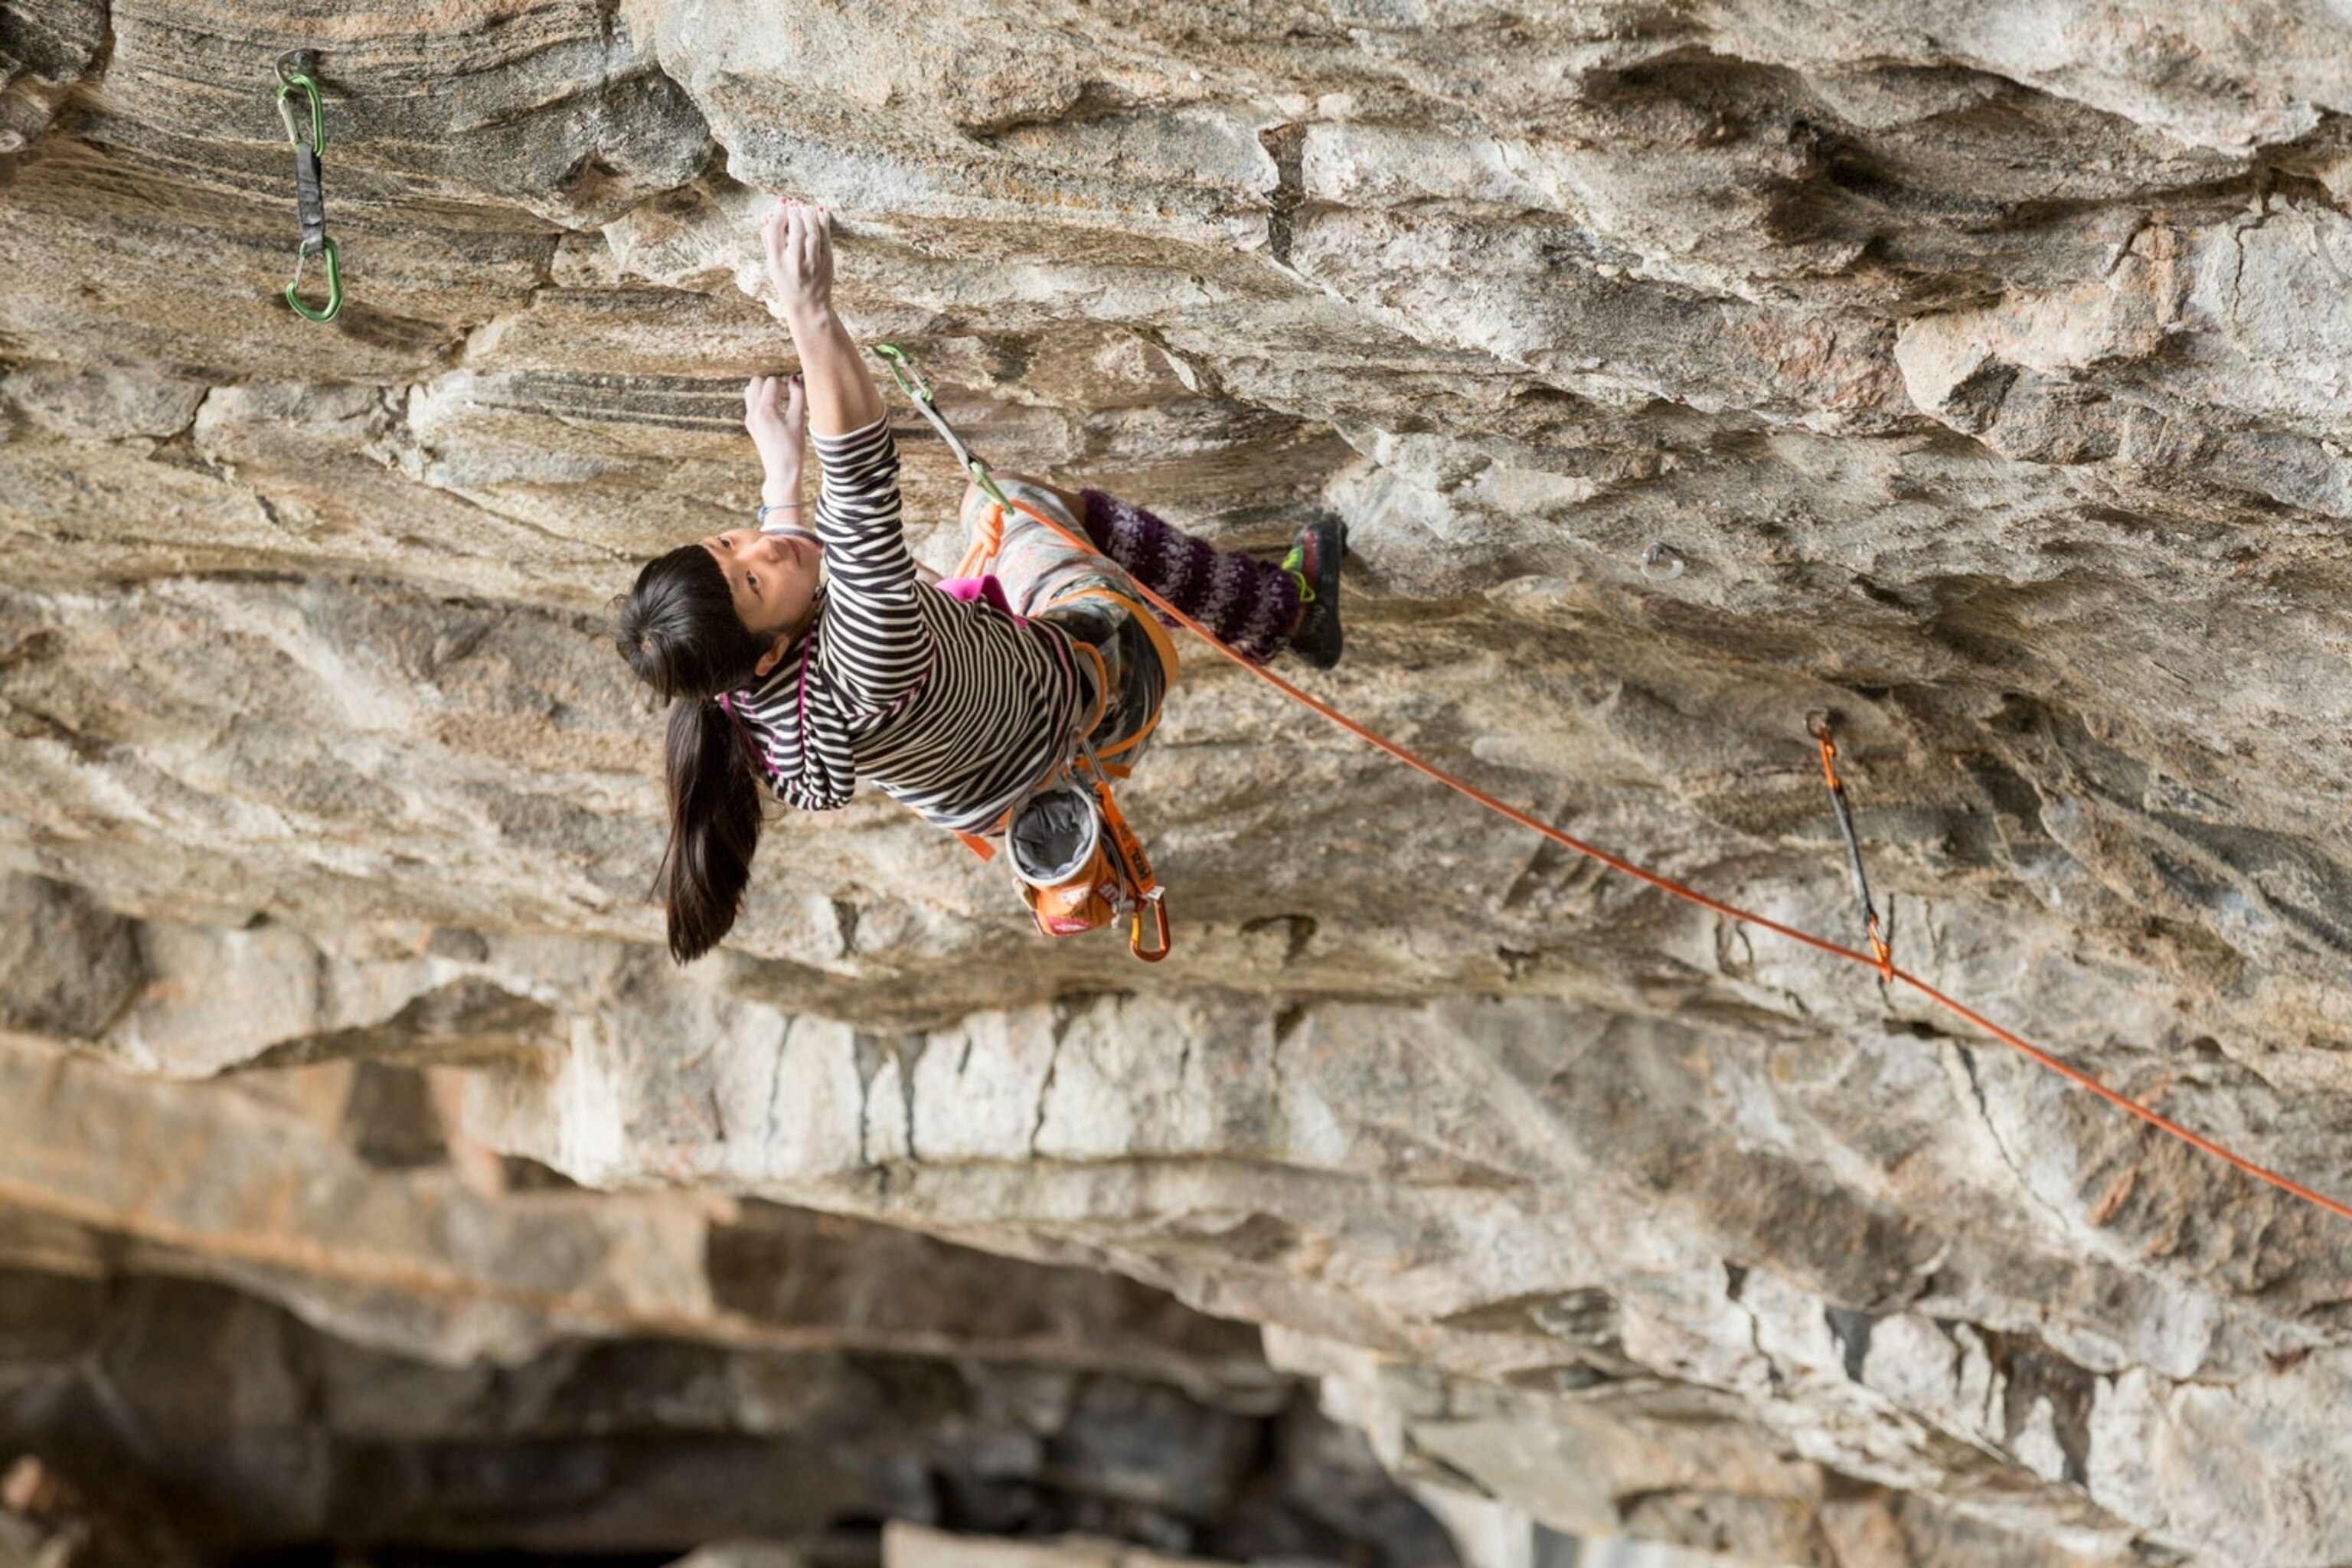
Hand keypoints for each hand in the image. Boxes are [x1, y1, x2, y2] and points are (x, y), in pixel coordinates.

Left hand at [743, 371, 804, 470]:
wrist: (782, 472)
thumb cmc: (793, 448)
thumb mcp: (798, 421)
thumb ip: (798, 396)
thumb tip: (795, 378)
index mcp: (765, 411)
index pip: (772, 382)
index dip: (785, 386)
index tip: (793, 398)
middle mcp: (753, 413)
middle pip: (757, 382)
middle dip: (772, 385)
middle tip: (785, 398)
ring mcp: (749, 419)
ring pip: (750, 391)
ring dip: (765, 391)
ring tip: (779, 404)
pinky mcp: (750, 425)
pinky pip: (751, 403)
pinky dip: (761, 401)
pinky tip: (774, 413)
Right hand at [761, 198, 834, 318]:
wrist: (809, 306)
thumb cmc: (787, 283)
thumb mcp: (772, 266)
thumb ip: (768, 242)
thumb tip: (767, 216)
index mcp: (777, 263)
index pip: (775, 231)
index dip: (779, 213)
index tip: (782, 203)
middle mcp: (795, 263)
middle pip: (796, 229)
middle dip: (795, 212)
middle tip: (795, 204)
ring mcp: (813, 263)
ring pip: (812, 232)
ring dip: (809, 215)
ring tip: (805, 207)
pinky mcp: (827, 262)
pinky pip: (825, 237)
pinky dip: (823, 222)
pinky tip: (820, 212)